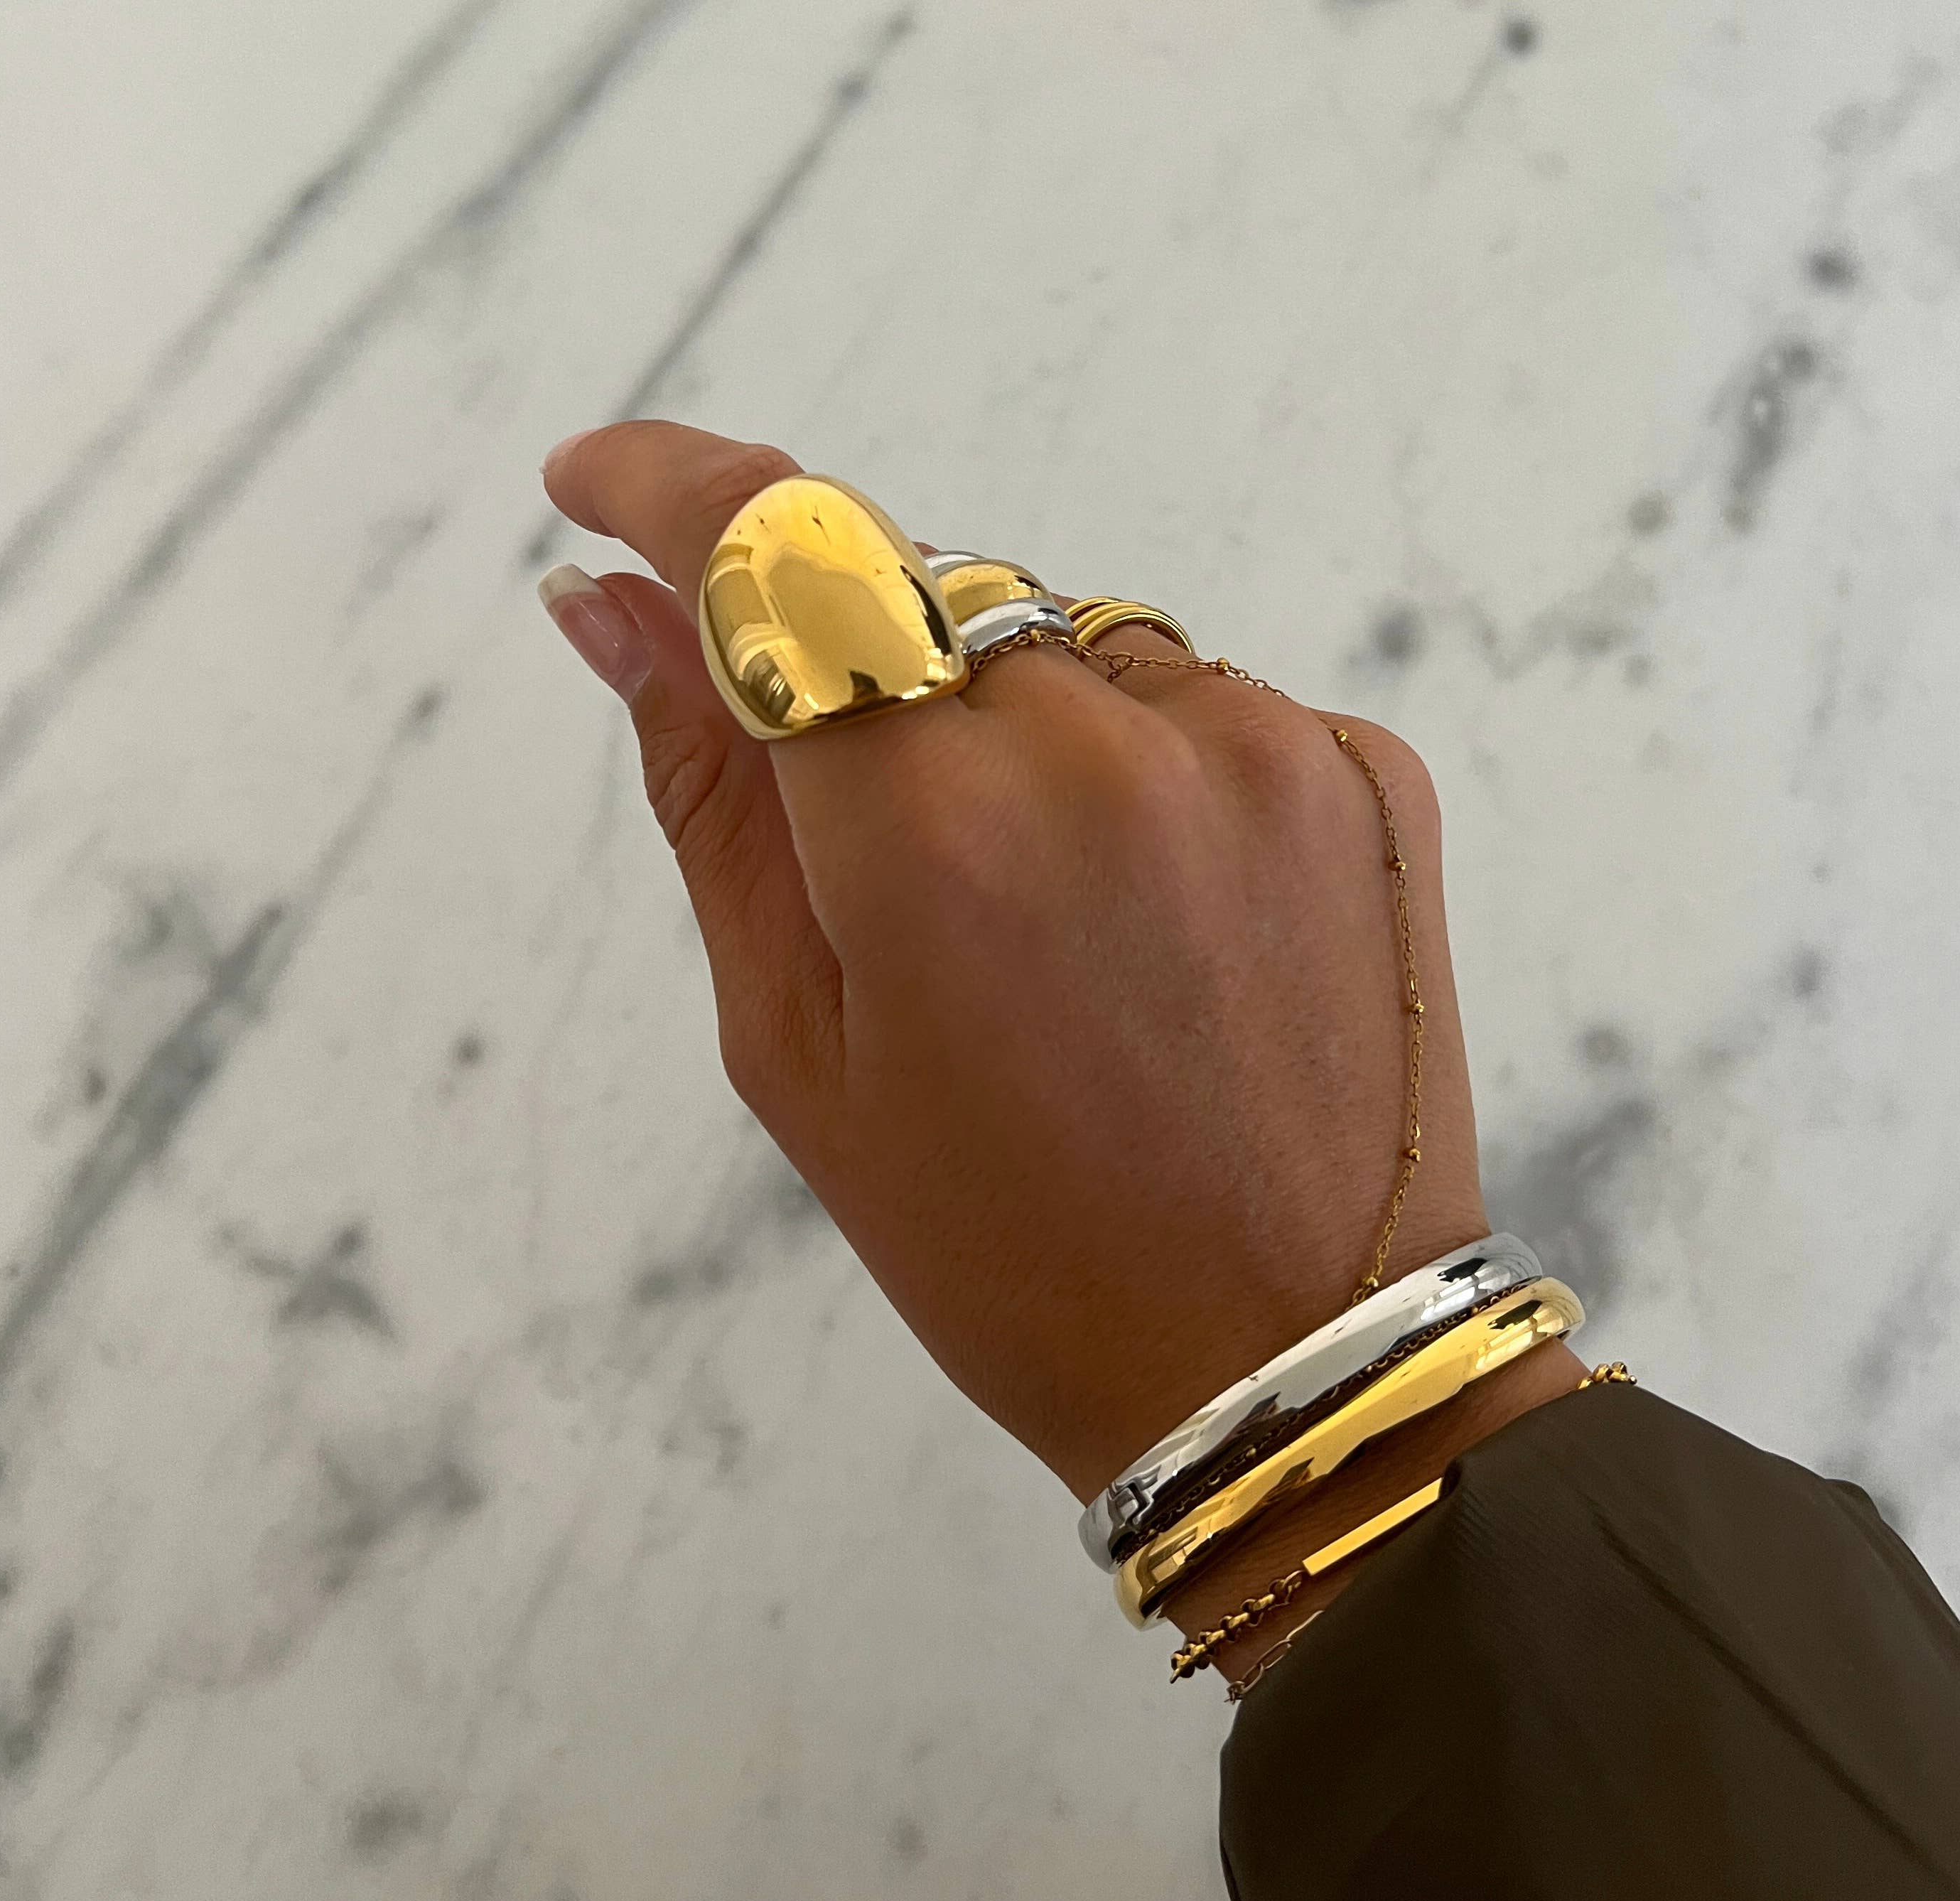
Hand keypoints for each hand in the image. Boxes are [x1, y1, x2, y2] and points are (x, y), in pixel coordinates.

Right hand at [538, 420, 1581, 1654]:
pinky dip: (1145, 770)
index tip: (597, 485)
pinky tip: (1164, 927)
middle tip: (905, 874)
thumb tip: (609, 602)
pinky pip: (1199, 701)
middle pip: (922, 597)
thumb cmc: (1002, 1245)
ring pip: (1068, 644)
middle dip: (868, 685)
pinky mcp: (1362, 768)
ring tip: (1058, 929)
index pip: (772, 550)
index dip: (667, 487)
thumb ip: (710, 798)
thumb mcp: (801, 1050)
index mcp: (925, 828)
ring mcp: (1254, 743)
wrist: (1287, 1355)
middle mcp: (1099, 742)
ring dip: (1020, 731)